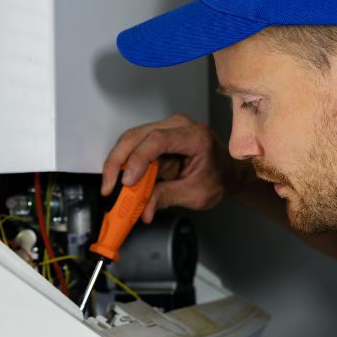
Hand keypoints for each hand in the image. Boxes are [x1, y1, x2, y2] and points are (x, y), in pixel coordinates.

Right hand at [101, 113, 247, 222]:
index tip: (127, 181)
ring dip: (117, 163)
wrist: (228, 173)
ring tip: (112, 187)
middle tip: (109, 187)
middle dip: (117, 162)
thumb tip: (143, 209)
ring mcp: (167, 129)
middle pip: (137, 136)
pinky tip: (119, 180)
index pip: (158, 139)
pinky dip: (123, 164)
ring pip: (130, 139)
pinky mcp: (157, 138)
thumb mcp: (196, 194)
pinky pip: (134, 146)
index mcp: (195, 137)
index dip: (138, 159)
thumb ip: (167, 198)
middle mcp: (179, 126)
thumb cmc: (219, 178)